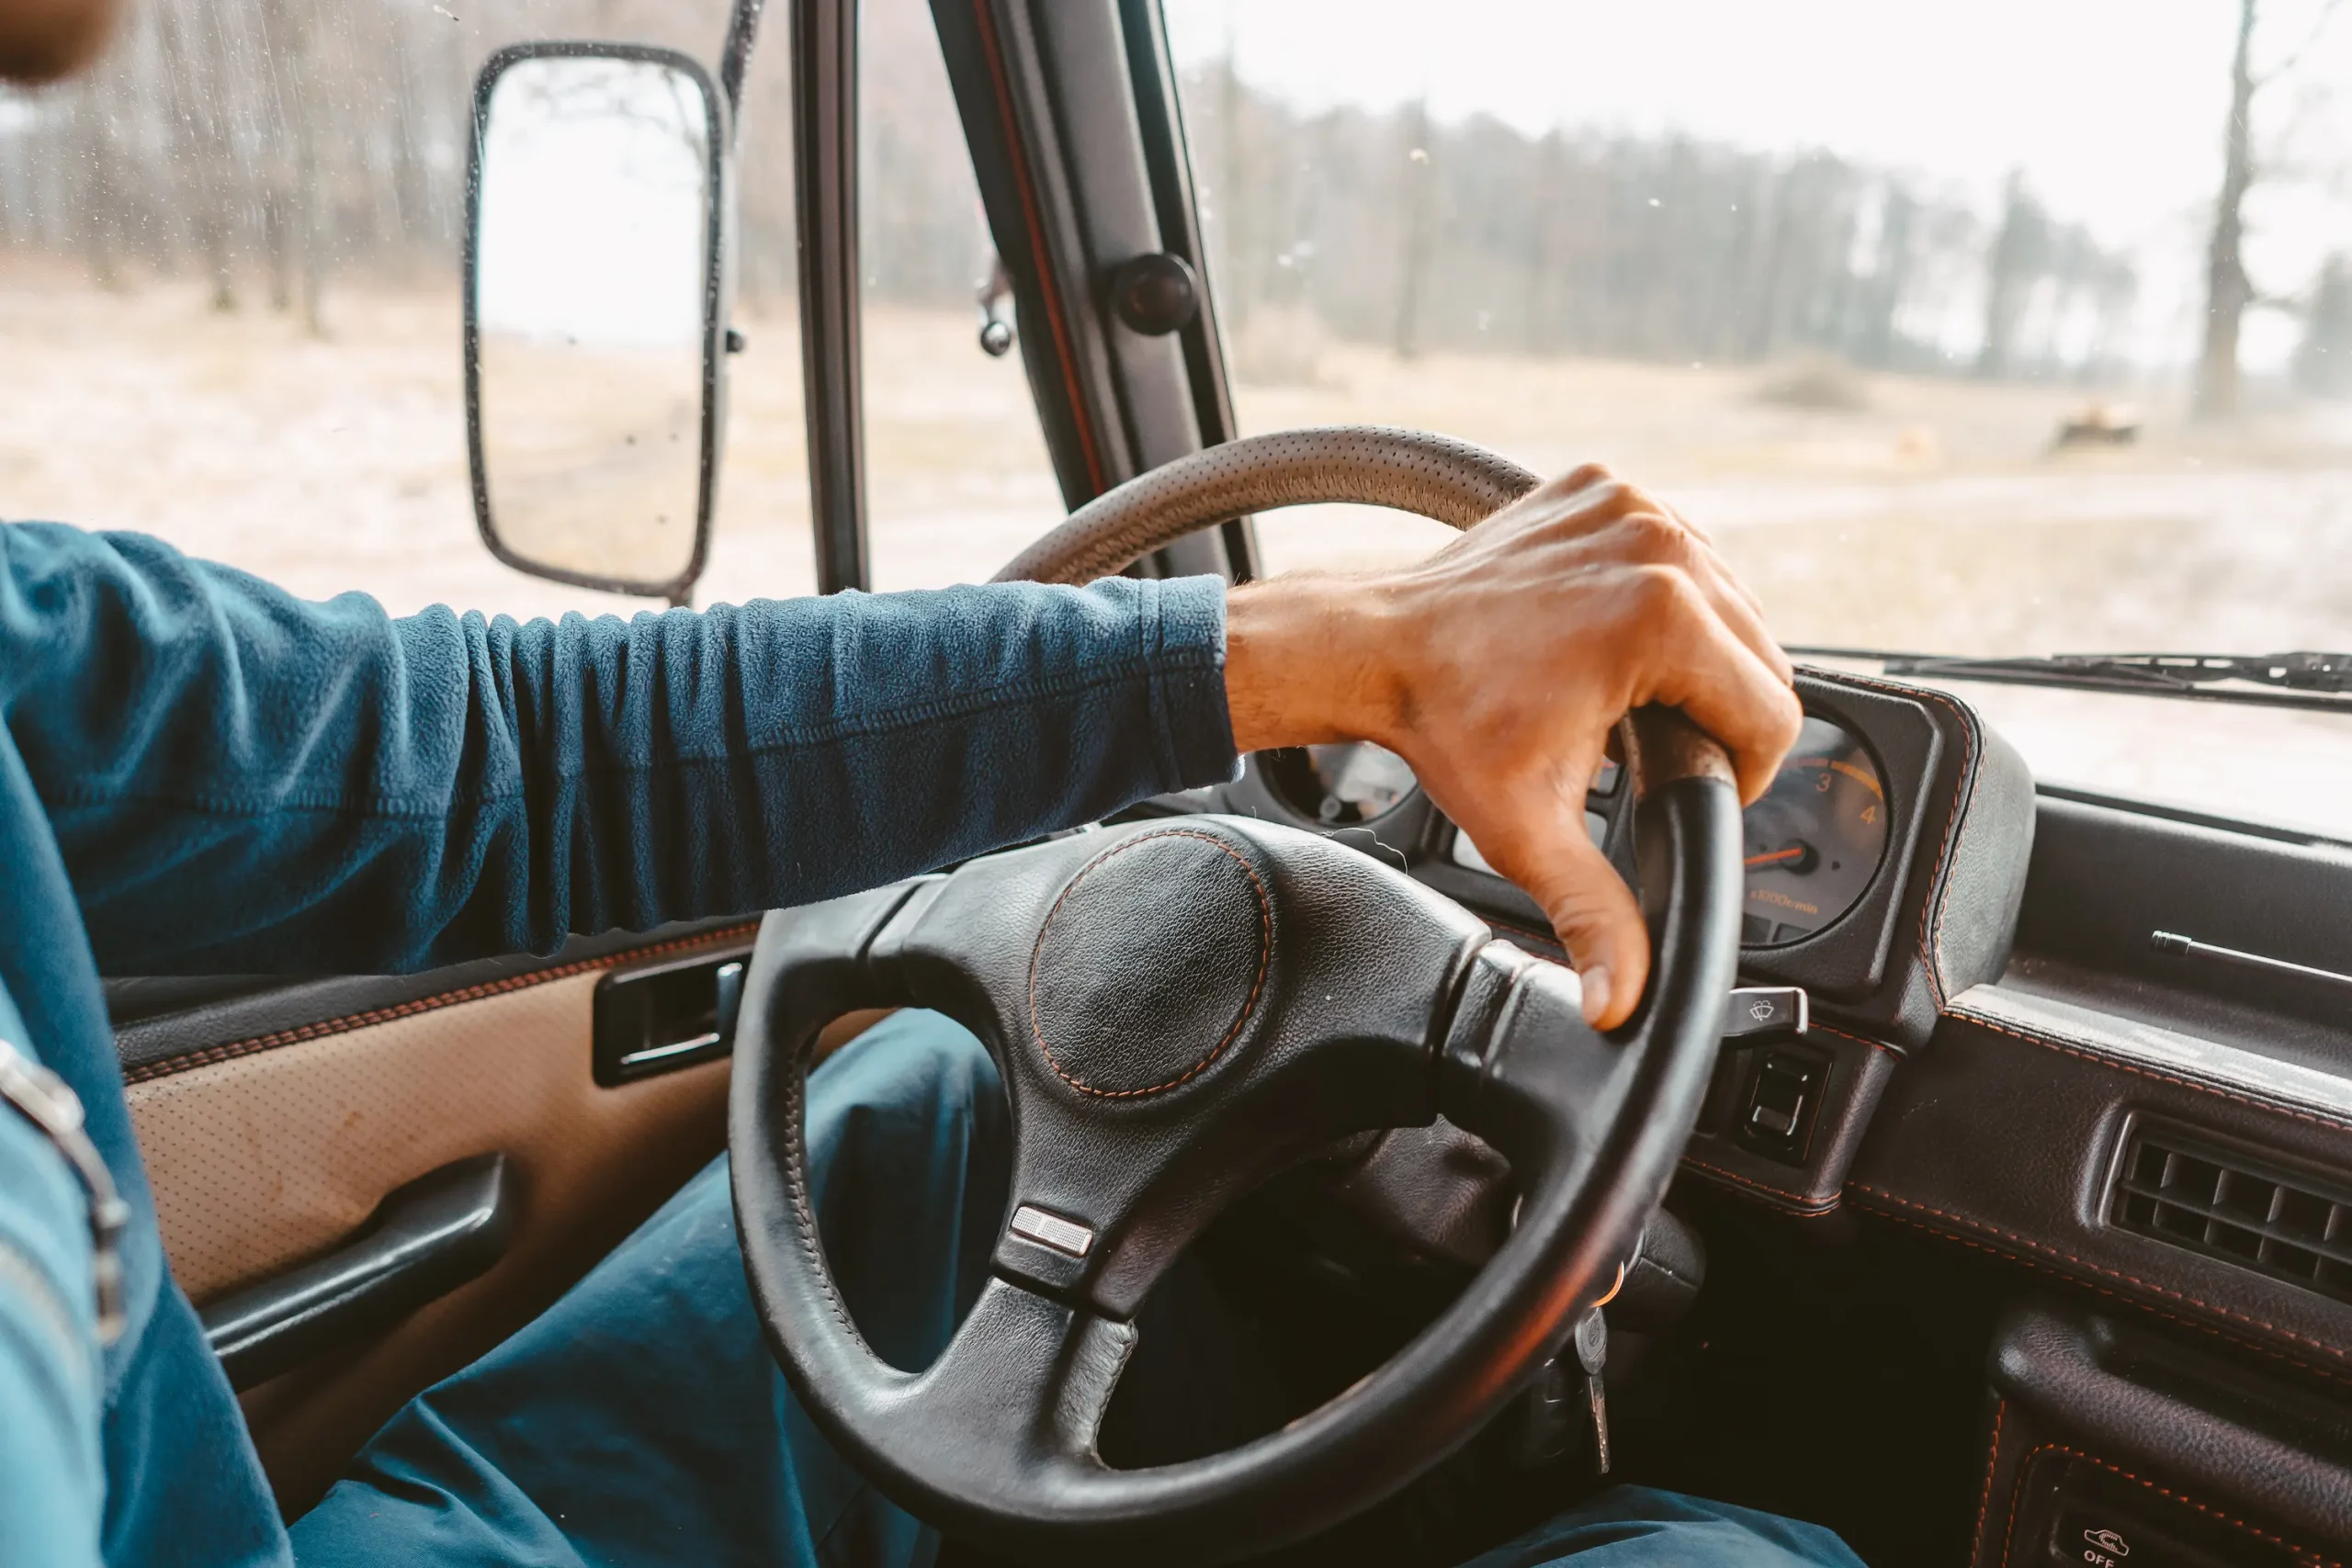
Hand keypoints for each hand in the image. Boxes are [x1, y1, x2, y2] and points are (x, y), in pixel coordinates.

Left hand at [1225, 463, 1800, 1028]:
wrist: (1373, 645)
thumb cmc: (1444, 726)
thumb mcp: (1529, 832)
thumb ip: (1595, 916)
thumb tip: (1619, 1002)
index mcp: (1663, 616)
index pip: (1773, 713)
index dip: (1740, 771)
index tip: (1684, 784)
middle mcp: (1660, 542)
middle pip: (1762, 653)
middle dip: (1721, 712)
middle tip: (1652, 750)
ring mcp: (1632, 503)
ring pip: (1730, 599)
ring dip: (1700, 655)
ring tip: (1631, 698)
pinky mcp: (1607, 484)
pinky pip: (1679, 551)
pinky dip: (1662, 595)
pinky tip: (1610, 638)